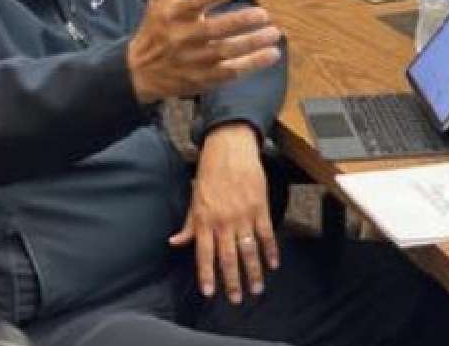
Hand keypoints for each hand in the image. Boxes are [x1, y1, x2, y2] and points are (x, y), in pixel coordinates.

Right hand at [128, 0, 281, 103]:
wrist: (139, 74)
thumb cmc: (155, 31)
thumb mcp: (158, 4)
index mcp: (173, 16)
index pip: (193, 3)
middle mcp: (183, 38)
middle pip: (213, 30)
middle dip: (239, 22)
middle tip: (263, 14)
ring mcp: (194, 60)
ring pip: (226, 52)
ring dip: (252, 44)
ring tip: (275, 33)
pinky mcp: (204, 78)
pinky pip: (231, 72)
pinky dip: (252, 64)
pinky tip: (271, 54)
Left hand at [169, 122, 279, 302]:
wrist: (230, 149)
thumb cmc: (210, 173)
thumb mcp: (194, 200)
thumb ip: (188, 224)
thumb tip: (175, 242)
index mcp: (204, 221)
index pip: (204, 255)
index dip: (207, 275)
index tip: (211, 293)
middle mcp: (223, 222)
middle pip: (228, 258)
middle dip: (233, 281)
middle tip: (236, 299)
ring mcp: (243, 215)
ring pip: (248, 251)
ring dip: (253, 272)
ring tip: (257, 288)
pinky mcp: (259, 207)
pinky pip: (266, 234)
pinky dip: (270, 250)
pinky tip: (273, 263)